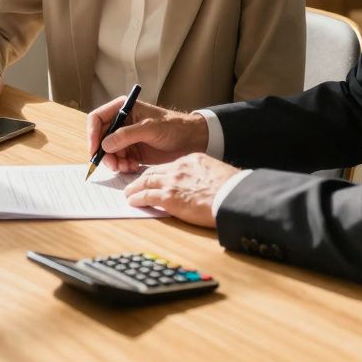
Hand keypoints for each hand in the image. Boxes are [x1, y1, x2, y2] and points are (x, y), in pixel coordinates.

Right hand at [86, 97, 208, 173]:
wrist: (191, 140)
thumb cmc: (174, 127)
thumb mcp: (150, 128)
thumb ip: (126, 135)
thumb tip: (105, 145)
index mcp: (123, 109)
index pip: (97, 119)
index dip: (92, 134)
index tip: (95, 150)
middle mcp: (121, 122)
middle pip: (100, 138)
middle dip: (104, 153)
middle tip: (112, 165)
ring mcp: (126, 138)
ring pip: (108, 152)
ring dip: (113, 162)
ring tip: (125, 167)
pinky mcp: (132, 151)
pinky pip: (119, 160)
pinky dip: (122, 166)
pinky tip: (132, 167)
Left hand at [122, 153, 239, 227]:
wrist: (234, 196)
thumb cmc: (232, 189)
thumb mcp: (218, 174)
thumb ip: (206, 176)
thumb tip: (206, 184)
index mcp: (192, 160)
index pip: (169, 166)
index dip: (159, 172)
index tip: (154, 178)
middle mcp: (179, 168)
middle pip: (153, 171)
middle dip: (142, 178)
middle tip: (134, 184)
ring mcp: (172, 182)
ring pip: (145, 182)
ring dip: (134, 188)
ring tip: (128, 193)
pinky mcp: (169, 197)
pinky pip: (146, 196)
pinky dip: (137, 198)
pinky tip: (132, 201)